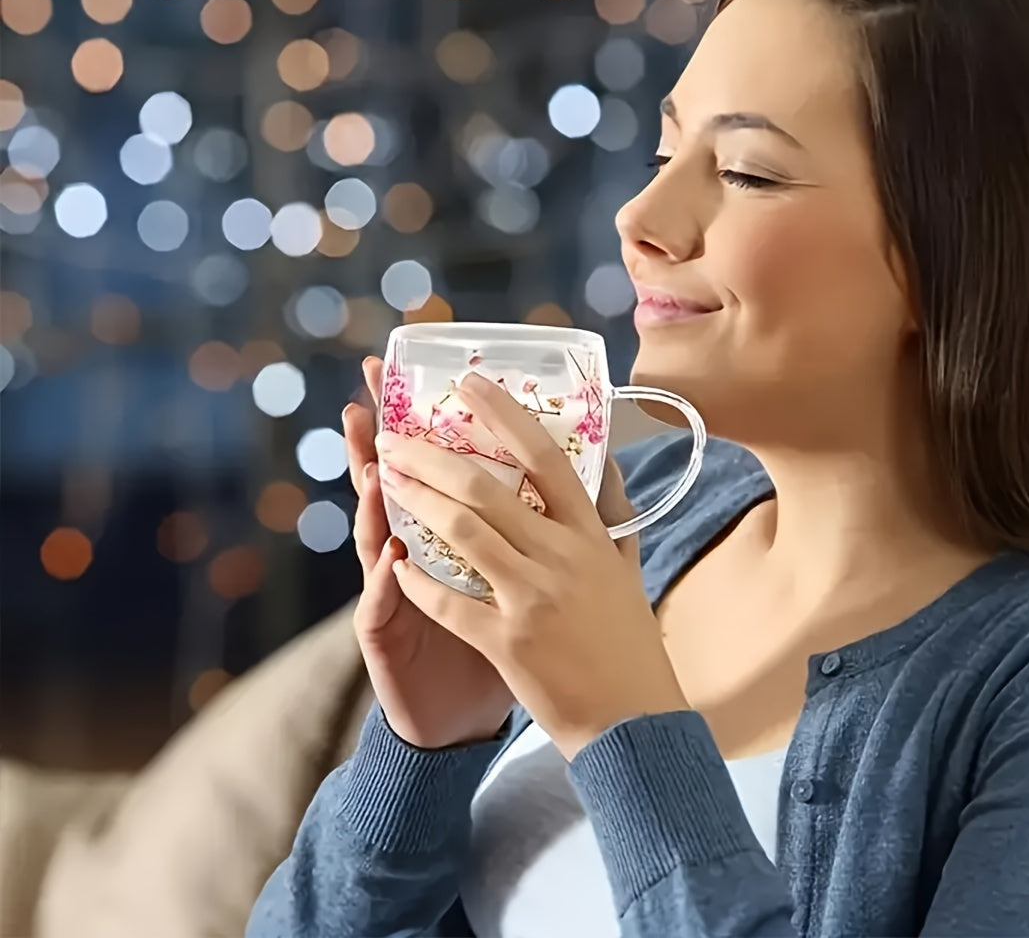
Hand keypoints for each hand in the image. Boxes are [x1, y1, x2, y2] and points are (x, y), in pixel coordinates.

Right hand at [343, 357, 514, 749]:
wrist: (460, 718)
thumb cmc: (495, 642)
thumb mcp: (516, 579)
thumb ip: (539, 529)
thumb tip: (591, 478)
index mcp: (446, 537)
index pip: (432, 471)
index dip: (424, 426)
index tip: (422, 379)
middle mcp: (410, 552)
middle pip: (391, 485)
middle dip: (384, 438)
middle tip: (370, 391)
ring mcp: (392, 593)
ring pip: (375, 536)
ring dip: (374, 499)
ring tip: (373, 463)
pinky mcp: (386, 637)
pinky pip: (382, 606)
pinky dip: (391, 582)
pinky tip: (393, 559)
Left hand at [375, 371, 690, 761]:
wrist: (635, 721)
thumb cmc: (628, 640)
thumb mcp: (626, 566)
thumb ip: (612, 509)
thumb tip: (603, 456)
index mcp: (590, 535)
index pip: (546, 457)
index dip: (505, 414)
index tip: (468, 384)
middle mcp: (562, 558)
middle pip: (486, 489)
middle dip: (432, 456)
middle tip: (397, 435)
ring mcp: (533, 599)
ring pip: (461, 534)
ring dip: (416, 502)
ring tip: (386, 480)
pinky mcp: (508, 643)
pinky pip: (449, 601)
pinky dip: (418, 578)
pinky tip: (396, 559)